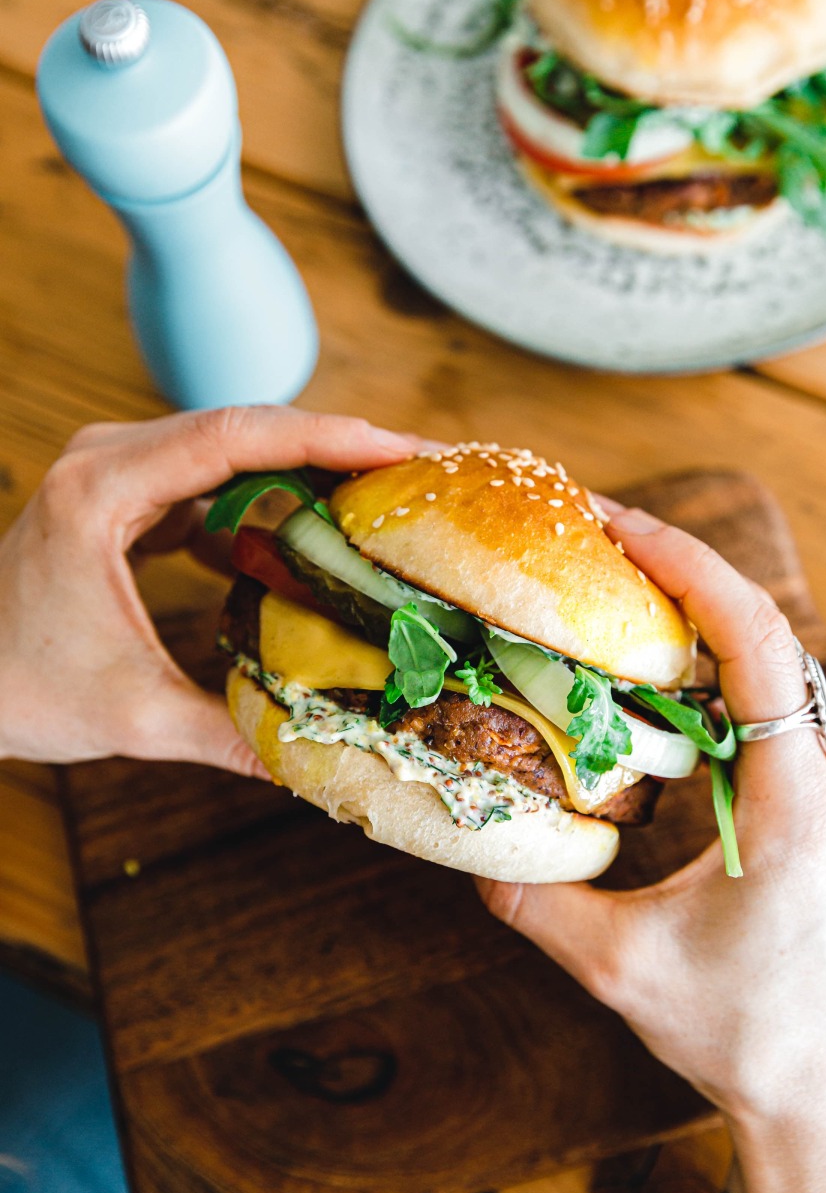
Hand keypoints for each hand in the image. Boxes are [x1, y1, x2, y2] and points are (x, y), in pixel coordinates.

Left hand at [0, 407, 417, 775]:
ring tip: (383, 494)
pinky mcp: (128, 490)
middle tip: (417, 471)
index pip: (233, 438)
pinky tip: (313, 533)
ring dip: (308, 466)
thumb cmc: (18, 688)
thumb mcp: (132, 719)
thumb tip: (320, 765)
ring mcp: (116, 467)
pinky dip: (268, 497)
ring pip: (234, 444)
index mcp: (101, 492)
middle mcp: (108, 459)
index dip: (326, 438)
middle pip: (244, 427)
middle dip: (336, 444)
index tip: (399, 450)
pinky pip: (213, 475)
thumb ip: (229, 735)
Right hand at [477, 505, 825, 1192]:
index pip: (754, 641)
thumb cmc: (742, 1032)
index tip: (618, 529)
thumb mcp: (620, 968)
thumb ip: (538, 906)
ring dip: (693, 604)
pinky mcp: (804, 793)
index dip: (689, 568)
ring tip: (612, 576)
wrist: (820, 1086)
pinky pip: (761, 694)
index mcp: (789, 797)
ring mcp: (818, 779)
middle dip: (680, 566)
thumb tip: (469, 851)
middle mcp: (817, 771)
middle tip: (594, 533)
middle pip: (762, 627)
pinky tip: (645, 658)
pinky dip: (704, 654)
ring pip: (765, 654)